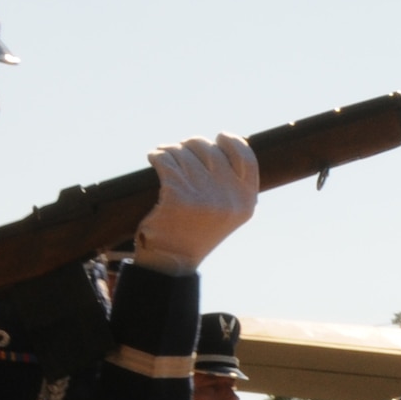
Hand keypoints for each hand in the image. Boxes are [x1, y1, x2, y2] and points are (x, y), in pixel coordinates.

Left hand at [133, 133, 258, 275]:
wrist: (171, 262)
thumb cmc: (197, 233)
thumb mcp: (226, 213)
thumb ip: (231, 184)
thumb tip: (222, 145)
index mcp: (246, 202)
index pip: (246, 158)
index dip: (232, 142)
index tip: (219, 137)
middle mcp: (228, 198)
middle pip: (210, 150)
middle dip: (192, 145)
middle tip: (181, 149)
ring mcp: (203, 195)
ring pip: (184, 152)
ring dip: (171, 149)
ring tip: (164, 155)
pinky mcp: (177, 194)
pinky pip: (165, 160)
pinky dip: (157, 155)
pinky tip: (154, 157)